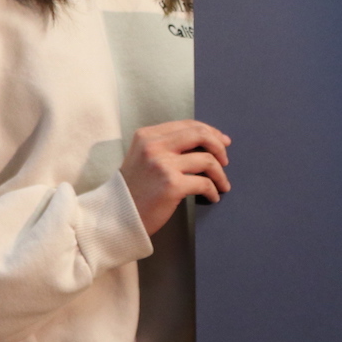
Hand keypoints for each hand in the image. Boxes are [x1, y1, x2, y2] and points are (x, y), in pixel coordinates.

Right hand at [120, 119, 230, 233]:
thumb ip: (166, 146)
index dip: (210, 132)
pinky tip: (213, 196)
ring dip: (220, 173)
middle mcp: (154, 146)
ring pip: (207, 160)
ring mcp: (163, 165)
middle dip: (219, 146)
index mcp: (147, 136)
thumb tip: (205, 141)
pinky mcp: (172, 185)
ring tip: (223, 183)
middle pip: (200, 135)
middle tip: (226, 160)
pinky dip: (213, 190)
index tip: (222, 141)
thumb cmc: (133, 189)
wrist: (116, 216)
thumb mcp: (143, 157)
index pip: (187, 125)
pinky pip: (204, 183)